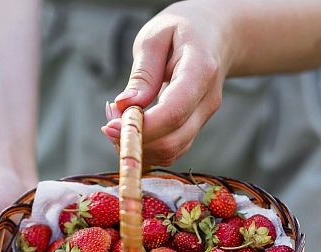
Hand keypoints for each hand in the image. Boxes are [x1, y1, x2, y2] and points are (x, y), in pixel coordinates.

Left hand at [101, 0, 232, 165]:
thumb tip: (125, 106)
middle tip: (108, 124)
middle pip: (173, 140)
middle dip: (135, 141)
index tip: (110, 127)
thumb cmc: (180, 31)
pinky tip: (130, 128)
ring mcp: (204, 117)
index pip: (174, 111)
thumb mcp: (155, 38)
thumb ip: (143, 74)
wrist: (212, 36)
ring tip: (117, 122)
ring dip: (138, 146)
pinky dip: (147, 147)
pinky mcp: (195, 128)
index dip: (142, 127)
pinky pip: (171, 150)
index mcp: (200, 70)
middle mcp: (208, 100)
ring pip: (171, 151)